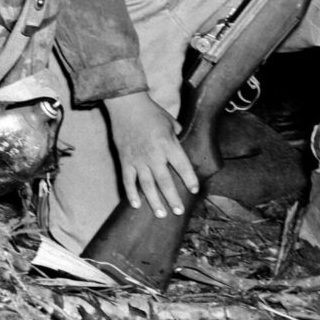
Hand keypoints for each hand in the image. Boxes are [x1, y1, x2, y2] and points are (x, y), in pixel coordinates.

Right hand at [105, 91, 197, 217]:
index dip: (189, 179)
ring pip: (147, 185)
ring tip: (161, 214)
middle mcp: (153, 154)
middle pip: (165, 181)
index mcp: (168, 144)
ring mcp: (138, 159)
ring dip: (154, 201)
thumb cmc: (150, 111)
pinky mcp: (125, 159)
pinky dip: (131, 193)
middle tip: (178, 211)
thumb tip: (183, 143)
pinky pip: (128, 180)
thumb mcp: (170, 122)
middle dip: (173, 198)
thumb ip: (178, 135)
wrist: (126, 105)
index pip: (182, 166)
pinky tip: (136, 205)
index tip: (194, 190)